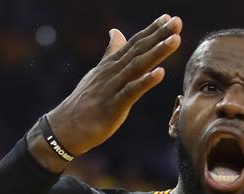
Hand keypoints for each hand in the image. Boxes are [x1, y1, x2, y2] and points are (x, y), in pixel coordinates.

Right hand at [28, 14, 181, 170]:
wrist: (66, 127)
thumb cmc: (85, 102)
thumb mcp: (99, 73)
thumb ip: (110, 53)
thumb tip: (116, 32)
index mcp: (111, 65)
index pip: (134, 44)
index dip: (152, 31)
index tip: (169, 18)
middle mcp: (112, 72)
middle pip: (139, 50)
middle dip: (159, 35)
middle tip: (177, 21)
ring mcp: (112, 88)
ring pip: (137, 66)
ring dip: (157, 52)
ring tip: (175, 40)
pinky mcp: (113, 106)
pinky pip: (131, 92)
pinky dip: (145, 81)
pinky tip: (160, 73)